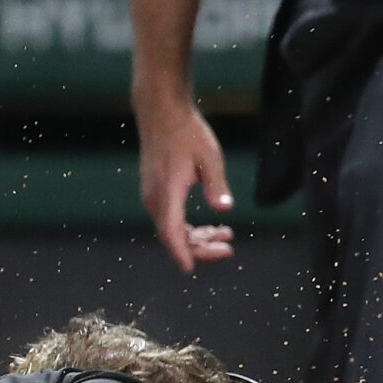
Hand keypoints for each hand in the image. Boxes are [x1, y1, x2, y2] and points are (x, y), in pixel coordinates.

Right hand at [136, 97, 233, 271]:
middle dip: (200, 248)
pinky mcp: (156, 192)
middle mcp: (155, 198)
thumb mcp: (209, 157)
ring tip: (226, 237)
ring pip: (172, 230)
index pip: (170, 232)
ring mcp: (153, 196)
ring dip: (197, 238)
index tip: (190, 269)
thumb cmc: (187, 133)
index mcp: (167, 191)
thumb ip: (216, 185)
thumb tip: (224, 210)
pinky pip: (170, 220)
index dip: (181, 252)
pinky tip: (211, 227)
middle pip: (173, 237)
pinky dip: (189, 228)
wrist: (162, 113)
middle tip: (229, 249)